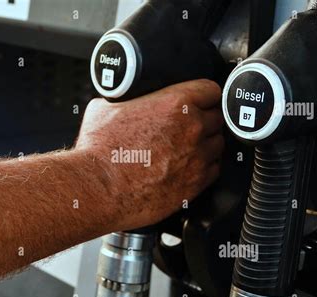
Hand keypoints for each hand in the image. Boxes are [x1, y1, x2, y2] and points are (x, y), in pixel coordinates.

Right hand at [75, 79, 224, 230]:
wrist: (98, 187)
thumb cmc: (100, 151)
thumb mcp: (106, 107)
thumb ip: (126, 100)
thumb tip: (125, 101)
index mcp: (175, 103)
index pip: (210, 90)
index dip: (205, 95)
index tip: (201, 101)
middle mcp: (192, 129)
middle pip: (217, 118)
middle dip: (205, 121)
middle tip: (189, 128)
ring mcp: (196, 158)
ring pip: (218, 145)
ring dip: (207, 145)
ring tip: (188, 150)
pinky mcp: (195, 184)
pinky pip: (214, 171)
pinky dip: (205, 168)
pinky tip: (188, 168)